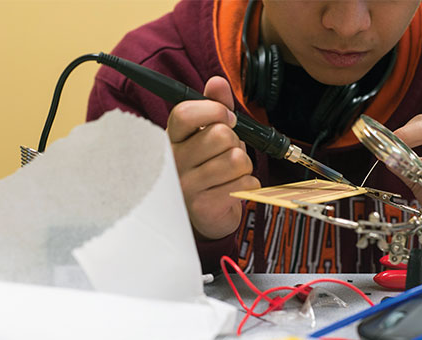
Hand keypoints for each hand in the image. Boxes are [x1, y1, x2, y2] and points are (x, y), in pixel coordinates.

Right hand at [167, 76, 260, 239]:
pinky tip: (234, 188)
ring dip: (244, 165)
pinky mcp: (203, 206)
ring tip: (231, 172)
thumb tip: (217, 82)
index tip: (227, 118)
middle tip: (227, 153)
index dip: (214, 110)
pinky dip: (249, 184)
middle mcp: (174, 162)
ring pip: (236, 159)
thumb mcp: (209, 133)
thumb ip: (214, 106)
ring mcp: (186, 185)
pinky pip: (244, 183)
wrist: (206, 214)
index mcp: (172, 139)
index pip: (185, 113)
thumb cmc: (207, 168)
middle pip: (220, 135)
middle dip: (235, 143)